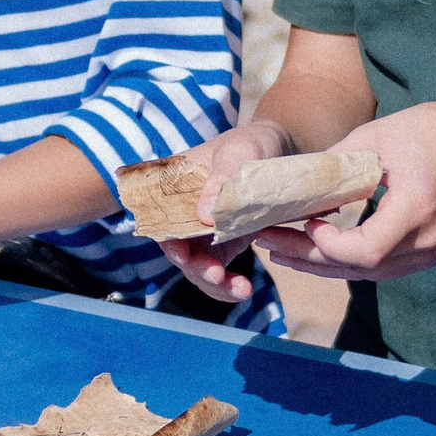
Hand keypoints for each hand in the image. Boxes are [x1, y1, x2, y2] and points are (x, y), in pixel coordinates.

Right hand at [156, 118, 294, 301]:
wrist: (275, 151)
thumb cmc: (250, 145)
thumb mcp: (239, 152)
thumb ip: (221, 179)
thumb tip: (203, 215)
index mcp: (174, 187)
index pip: (160, 217)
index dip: (168, 240)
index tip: (182, 254)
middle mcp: (182, 213)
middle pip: (178, 249)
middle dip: (196, 268)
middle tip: (217, 275)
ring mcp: (201, 232)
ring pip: (197, 267)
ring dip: (214, 284)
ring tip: (240, 289)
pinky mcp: (222, 243)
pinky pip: (218, 271)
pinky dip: (228, 285)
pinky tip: (243, 290)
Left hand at [255, 101, 435, 281]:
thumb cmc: (433, 131)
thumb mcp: (379, 135)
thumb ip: (336, 163)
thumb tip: (292, 183)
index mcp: (418, 209)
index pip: (366, 249)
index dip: (328, 244)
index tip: (305, 222)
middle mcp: (427, 242)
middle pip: (361, 268)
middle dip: (308, 258)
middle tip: (267, 242)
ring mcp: (430, 253)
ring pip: (367, 273)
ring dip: (322, 263)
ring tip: (281, 249)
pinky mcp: (427, 253)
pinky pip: (380, 266)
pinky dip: (346, 259)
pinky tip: (316, 246)